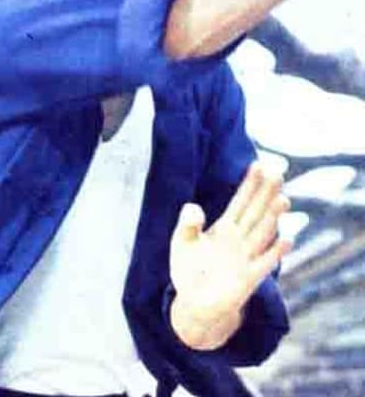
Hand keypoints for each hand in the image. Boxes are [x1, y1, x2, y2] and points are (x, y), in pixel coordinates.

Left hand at [169, 161, 291, 349]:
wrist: (195, 303)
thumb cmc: (189, 270)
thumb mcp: (181, 243)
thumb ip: (187, 224)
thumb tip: (192, 206)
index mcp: (223, 228)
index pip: (239, 202)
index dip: (249, 184)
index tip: (259, 164)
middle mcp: (239, 240)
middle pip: (255, 212)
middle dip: (266, 193)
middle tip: (278, 173)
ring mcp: (246, 257)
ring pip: (262, 233)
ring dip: (273, 217)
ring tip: (283, 199)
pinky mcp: (249, 278)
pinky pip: (264, 263)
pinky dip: (275, 252)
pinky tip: (287, 239)